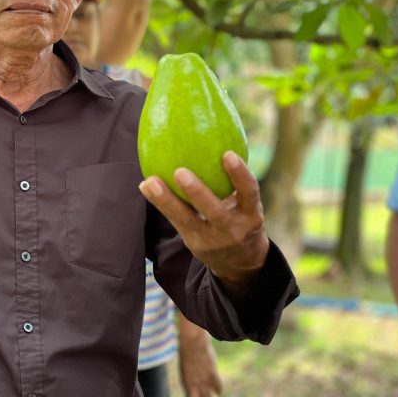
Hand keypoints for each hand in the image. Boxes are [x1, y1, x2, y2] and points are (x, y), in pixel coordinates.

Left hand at [138, 151, 269, 294]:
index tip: (228, 154)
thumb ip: (236, 181)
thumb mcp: (247, 205)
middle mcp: (232, 229)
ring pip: (186, 219)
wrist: (242, 263)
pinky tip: (145, 186)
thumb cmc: (241, 218)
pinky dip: (160, 204)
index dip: (240, 175)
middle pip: (214, 212)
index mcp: (251, 215)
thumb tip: (220, 134)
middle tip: (180, 172)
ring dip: (166, 201)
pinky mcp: (193, 244)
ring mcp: (211, 239)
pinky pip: (175, 222)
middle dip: (198, 193)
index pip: (249, 193)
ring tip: (150, 182)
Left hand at [178, 317, 222, 395]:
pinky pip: (219, 389)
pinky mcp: (212, 375)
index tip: (198, 395)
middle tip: (206, 394)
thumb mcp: (185, 370)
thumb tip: (194, 388)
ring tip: (211, 392)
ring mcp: (203, 380)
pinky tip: (217, 387)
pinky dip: (219, 389)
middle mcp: (194, 384)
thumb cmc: (188, 355)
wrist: (192, 343)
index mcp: (186, 383)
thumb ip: (190, 381)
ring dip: (211, 395)